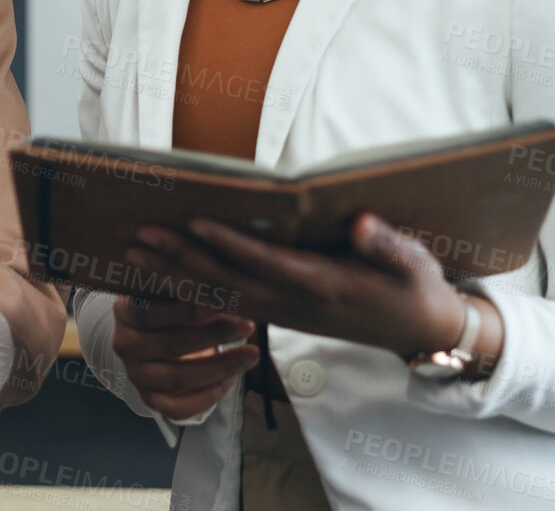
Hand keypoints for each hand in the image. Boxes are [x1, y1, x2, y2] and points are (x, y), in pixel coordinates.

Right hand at [111, 297, 257, 420]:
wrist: (163, 334)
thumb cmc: (174, 306)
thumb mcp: (176, 290)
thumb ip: (191, 287)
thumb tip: (222, 285)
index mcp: (125, 311)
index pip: (148, 313)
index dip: (184, 312)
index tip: (218, 305)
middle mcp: (124, 344)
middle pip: (168, 345)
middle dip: (213, 335)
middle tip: (246, 326)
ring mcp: (136, 375)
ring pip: (177, 377)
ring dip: (220, 367)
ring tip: (251, 354)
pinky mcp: (151, 399)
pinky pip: (178, 407)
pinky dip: (208, 396)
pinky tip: (230, 380)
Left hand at [127, 211, 469, 357]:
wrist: (421, 331)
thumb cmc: (415, 287)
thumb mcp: (416, 263)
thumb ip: (387, 245)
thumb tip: (361, 225)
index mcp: (324, 284)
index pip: (265, 262)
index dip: (228, 243)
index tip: (193, 222)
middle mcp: (294, 303)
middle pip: (228, 280)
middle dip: (182, 257)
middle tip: (140, 235)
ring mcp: (283, 313)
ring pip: (218, 294)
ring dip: (174, 274)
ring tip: (133, 253)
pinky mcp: (279, 315)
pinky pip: (226, 304)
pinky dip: (190, 290)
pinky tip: (161, 277)